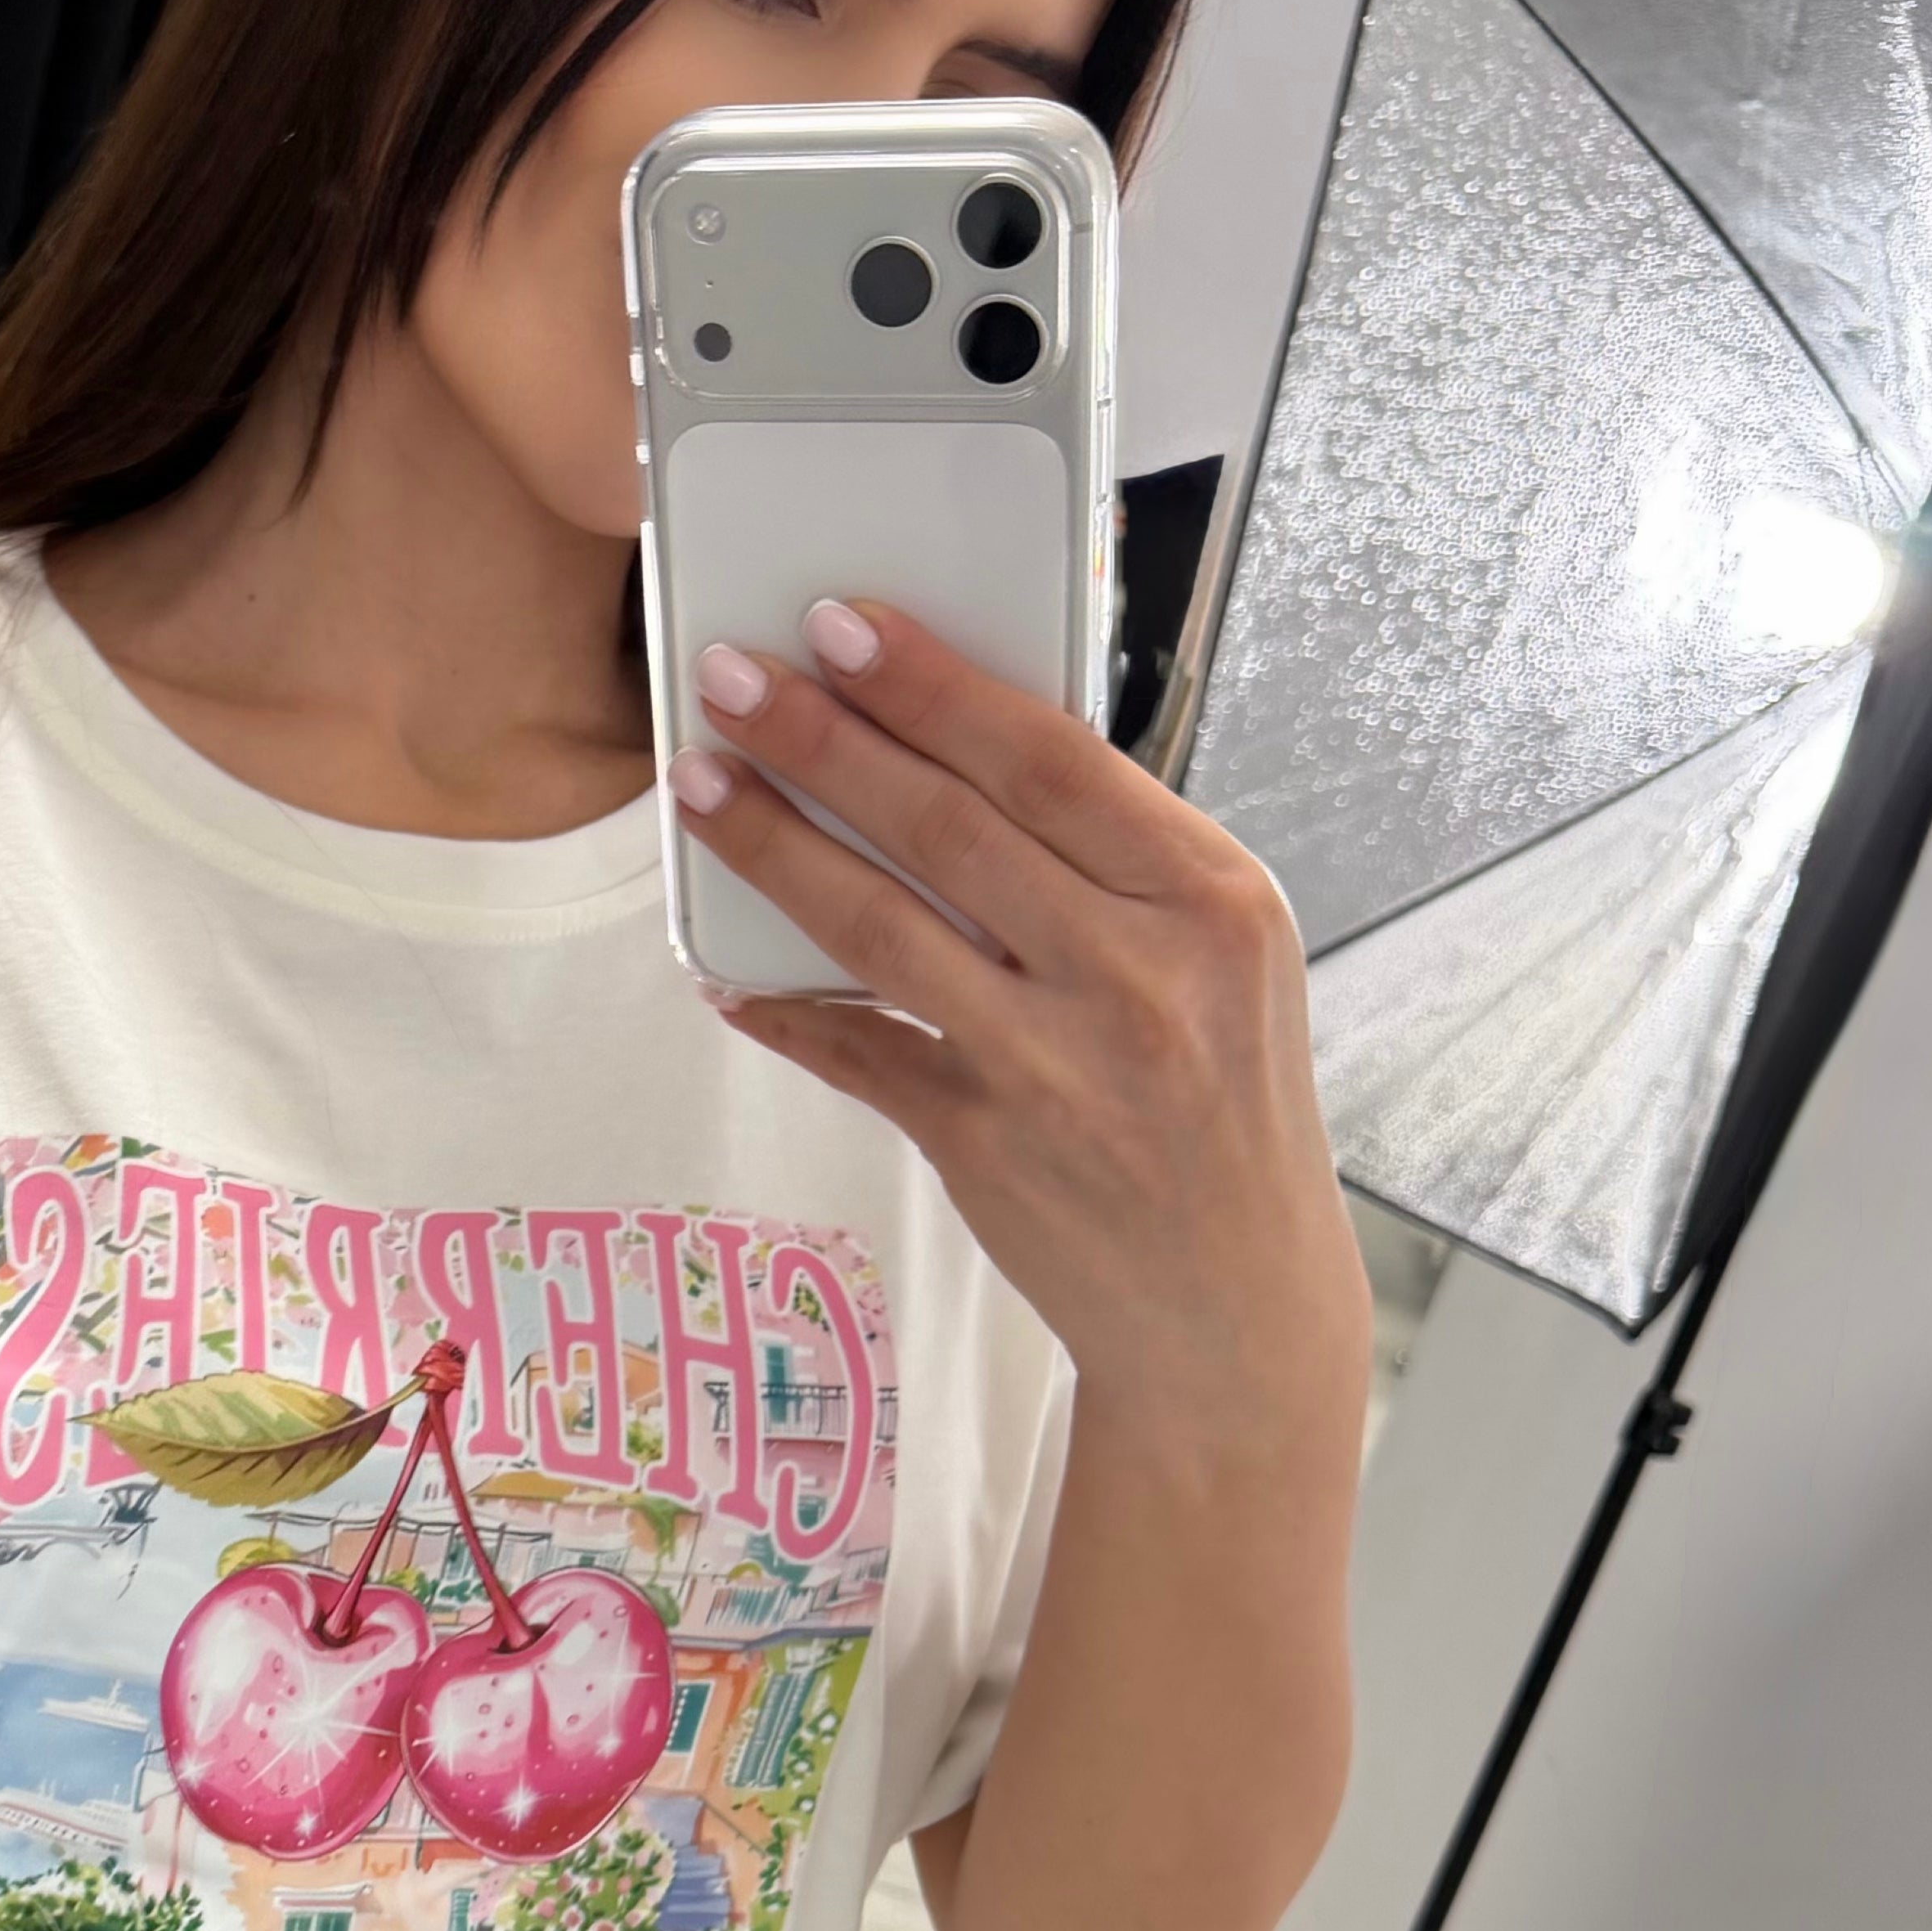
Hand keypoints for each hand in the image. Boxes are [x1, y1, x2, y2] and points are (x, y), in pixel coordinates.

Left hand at [673, 601, 1366, 1455]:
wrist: (1233, 1304)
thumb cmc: (1221, 1107)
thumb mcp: (1221, 958)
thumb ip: (1114, 864)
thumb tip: (959, 754)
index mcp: (1209, 898)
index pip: (1048, 757)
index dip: (930, 684)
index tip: (842, 626)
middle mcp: (1136, 973)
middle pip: (946, 824)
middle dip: (821, 738)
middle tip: (732, 678)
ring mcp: (1054, 1063)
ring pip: (879, 925)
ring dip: (772, 847)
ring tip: (698, 784)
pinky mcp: (983, 1143)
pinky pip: (856, 1050)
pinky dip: (784, 1010)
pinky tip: (723, 973)